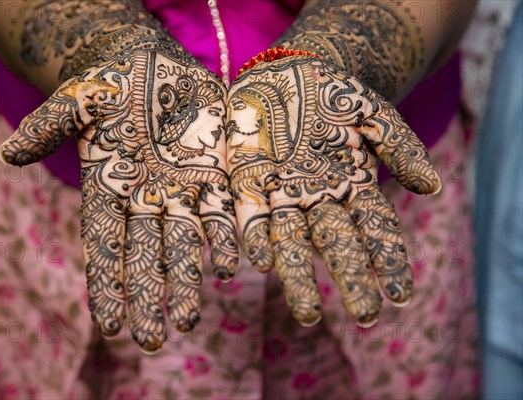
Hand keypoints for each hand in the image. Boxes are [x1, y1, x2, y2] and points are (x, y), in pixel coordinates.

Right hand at [0, 49, 238, 352]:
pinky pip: (220, 211)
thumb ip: (49, 125)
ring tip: (189, 317)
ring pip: (184, 243)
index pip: (104, 244)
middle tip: (153, 338)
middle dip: (147, 296)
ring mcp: (180, 190)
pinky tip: (232, 264)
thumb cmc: (108, 84)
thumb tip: (9, 156)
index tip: (109, 323)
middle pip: (145, 255)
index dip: (106, 283)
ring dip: (187, 279)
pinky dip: (225, 237)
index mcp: (108, 188)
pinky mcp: (212, 174)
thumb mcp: (78, 98)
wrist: (153, 67)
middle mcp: (144, 199)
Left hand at [227, 57, 440, 326]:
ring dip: (298, 276)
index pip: (376, 229)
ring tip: (306, 314)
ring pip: (292, 241)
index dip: (388, 260)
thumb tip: (432, 187)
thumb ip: (400, 146)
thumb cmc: (332, 93)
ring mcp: (282, 193)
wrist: (283, 73)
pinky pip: (252, 215)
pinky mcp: (248, 182)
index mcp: (352, 185)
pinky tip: (260, 262)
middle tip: (363, 316)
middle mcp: (319, 198)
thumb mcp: (372, 112)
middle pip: (337, 243)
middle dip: (350, 277)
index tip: (400, 295)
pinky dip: (256, 237)